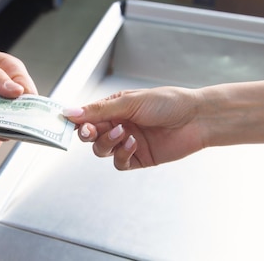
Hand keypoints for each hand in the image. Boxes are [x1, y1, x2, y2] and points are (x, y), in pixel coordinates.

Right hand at [63, 87, 204, 169]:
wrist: (197, 119)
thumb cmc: (167, 102)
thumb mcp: (130, 102)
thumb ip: (99, 110)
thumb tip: (70, 112)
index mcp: (115, 108)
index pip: (87, 115)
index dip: (76, 120)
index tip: (66, 122)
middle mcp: (118, 125)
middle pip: (90, 135)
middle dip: (88, 133)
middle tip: (91, 131)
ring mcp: (127, 142)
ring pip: (101, 150)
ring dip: (107, 143)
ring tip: (123, 133)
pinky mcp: (138, 158)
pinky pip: (119, 162)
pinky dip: (122, 154)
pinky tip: (133, 144)